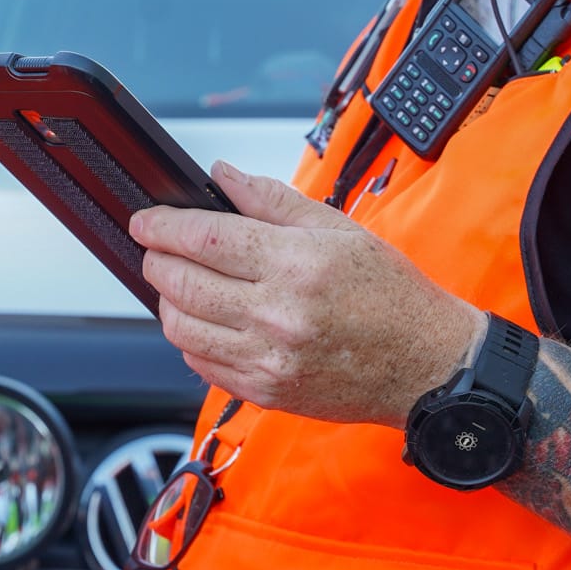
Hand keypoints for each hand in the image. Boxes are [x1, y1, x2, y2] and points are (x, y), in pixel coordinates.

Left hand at [131, 162, 485, 422]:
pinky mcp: (265, 392)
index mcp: (297, 264)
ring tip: (181, 284)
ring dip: (168, 301)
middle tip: (156, 248)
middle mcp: (278, 314)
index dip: (163, 226)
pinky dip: (191, 339)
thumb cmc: (390, 296)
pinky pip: (202, 363)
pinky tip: (207, 321)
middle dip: (156, 260)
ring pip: (182, 327)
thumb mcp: (340, 230)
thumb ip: (273, 202)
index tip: (145, 221)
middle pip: (182, 283)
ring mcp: (268, 359)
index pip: (205, 239)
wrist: (425, 365)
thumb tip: (222, 177)